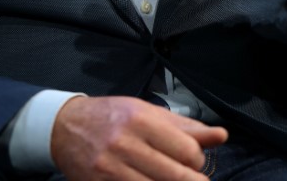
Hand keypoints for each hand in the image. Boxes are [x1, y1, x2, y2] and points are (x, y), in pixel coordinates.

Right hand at [51, 95, 227, 180]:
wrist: (65, 127)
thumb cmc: (111, 116)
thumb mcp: (146, 111)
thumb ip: (184, 127)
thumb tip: (221, 136)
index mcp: (141, 119)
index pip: (187, 150)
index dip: (196, 161)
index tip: (192, 161)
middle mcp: (126, 143)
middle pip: (176, 176)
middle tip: (192, 180)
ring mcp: (111, 168)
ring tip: (169, 180)